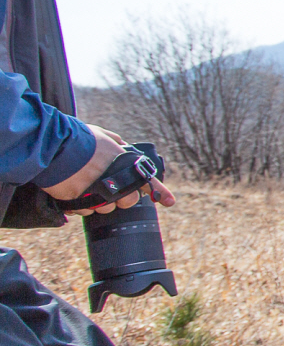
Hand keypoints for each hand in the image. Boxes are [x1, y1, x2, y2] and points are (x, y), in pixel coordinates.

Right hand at [41, 125, 175, 214]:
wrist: (51, 144)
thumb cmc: (77, 137)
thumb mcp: (100, 135)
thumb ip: (115, 142)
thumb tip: (123, 145)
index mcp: (122, 163)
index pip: (147, 182)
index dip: (160, 192)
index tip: (169, 201)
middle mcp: (114, 181)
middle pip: (128, 201)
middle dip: (121, 197)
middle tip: (106, 184)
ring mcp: (97, 193)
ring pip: (106, 209)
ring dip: (99, 201)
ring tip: (85, 183)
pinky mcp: (79, 202)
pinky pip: (85, 211)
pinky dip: (81, 204)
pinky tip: (74, 189)